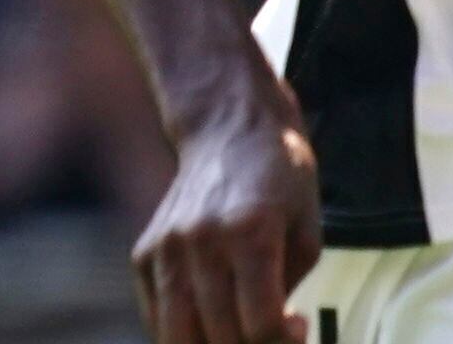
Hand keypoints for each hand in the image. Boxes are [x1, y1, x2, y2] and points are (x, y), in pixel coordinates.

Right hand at [134, 98, 318, 343]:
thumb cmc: (280, 176)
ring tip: (238, 331)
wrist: (230, 129)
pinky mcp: (144, 254)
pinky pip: (157, 317)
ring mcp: (167, 249)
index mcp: (252, 233)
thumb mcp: (308, 226)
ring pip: (177, 337)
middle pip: (219, 337)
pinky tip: (212, 316)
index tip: (297, 328)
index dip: (282, 340)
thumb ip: (290, 285)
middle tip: (269, 333)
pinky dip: (184, 331)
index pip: (259, 323)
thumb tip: (274, 336)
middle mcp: (203, 242)